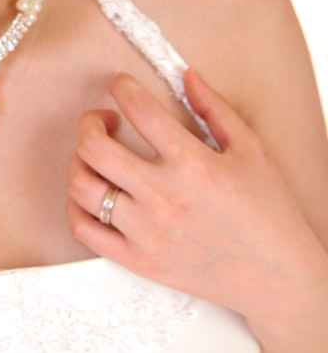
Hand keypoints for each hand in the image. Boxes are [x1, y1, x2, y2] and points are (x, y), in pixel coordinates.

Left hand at [67, 68, 317, 316]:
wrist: (277, 277)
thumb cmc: (267, 210)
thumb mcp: (250, 150)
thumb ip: (214, 108)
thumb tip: (185, 75)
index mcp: (192, 164)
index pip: (140, 111)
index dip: (122, 87)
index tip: (121, 85)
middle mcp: (163, 197)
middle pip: (94, 148)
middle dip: (89, 122)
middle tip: (102, 120)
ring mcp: (146, 232)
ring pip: (82, 187)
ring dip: (79, 161)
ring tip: (95, 156)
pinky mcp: (137, 261)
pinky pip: (84, 230)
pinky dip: (75, 206)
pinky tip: (92, 192)